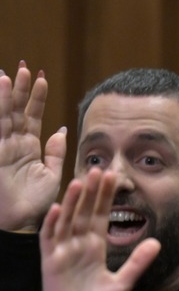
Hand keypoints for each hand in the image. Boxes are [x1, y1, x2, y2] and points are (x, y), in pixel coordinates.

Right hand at [0, 63, 65, 232]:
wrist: (21, 222)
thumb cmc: (36, 203)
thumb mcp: (51, 174)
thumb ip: (55, 151)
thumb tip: (61, 129)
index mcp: (29, 147)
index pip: (32, 116)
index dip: (36, 97)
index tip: (42, 78)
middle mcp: (13, 143)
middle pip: (17, 110)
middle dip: (21, 89)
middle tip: (25, 68)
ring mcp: (1, 146)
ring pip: (4, 115)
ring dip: (7, 95)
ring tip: (10, 74)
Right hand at [39, 172, 157, 290]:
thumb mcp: (123, 282)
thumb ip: (138, 262)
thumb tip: (156, 242)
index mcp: (95, 246)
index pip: (100, 216)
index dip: (105, 197)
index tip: (113, 177)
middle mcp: (78, 244)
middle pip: (84, 213)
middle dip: (91, 193)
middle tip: (99, 169)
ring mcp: (63, 252)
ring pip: (67, 221)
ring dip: (73, 202)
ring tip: (80, 182)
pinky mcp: (51, 262)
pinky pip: (51, 239)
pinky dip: (53, 224)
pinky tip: (58, 208)